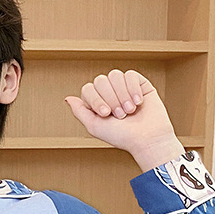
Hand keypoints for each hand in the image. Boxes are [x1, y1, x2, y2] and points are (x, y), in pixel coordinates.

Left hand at [65, 69, 183, 170]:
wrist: (146, 138)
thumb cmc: (121, 136)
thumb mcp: (94, 126)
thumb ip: (80, 111)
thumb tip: (68, 98)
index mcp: (97, 102)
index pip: (88, 89)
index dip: (96, 99)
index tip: (106, 114)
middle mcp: (110, 93)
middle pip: (100, 80)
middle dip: (110, 98)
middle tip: (120, 115)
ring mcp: (124, 87)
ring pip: (115, 75)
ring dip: (122, 95)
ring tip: (129, 111)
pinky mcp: (140, 83)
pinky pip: (130, 75)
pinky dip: (133, 89)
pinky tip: (138, 102)